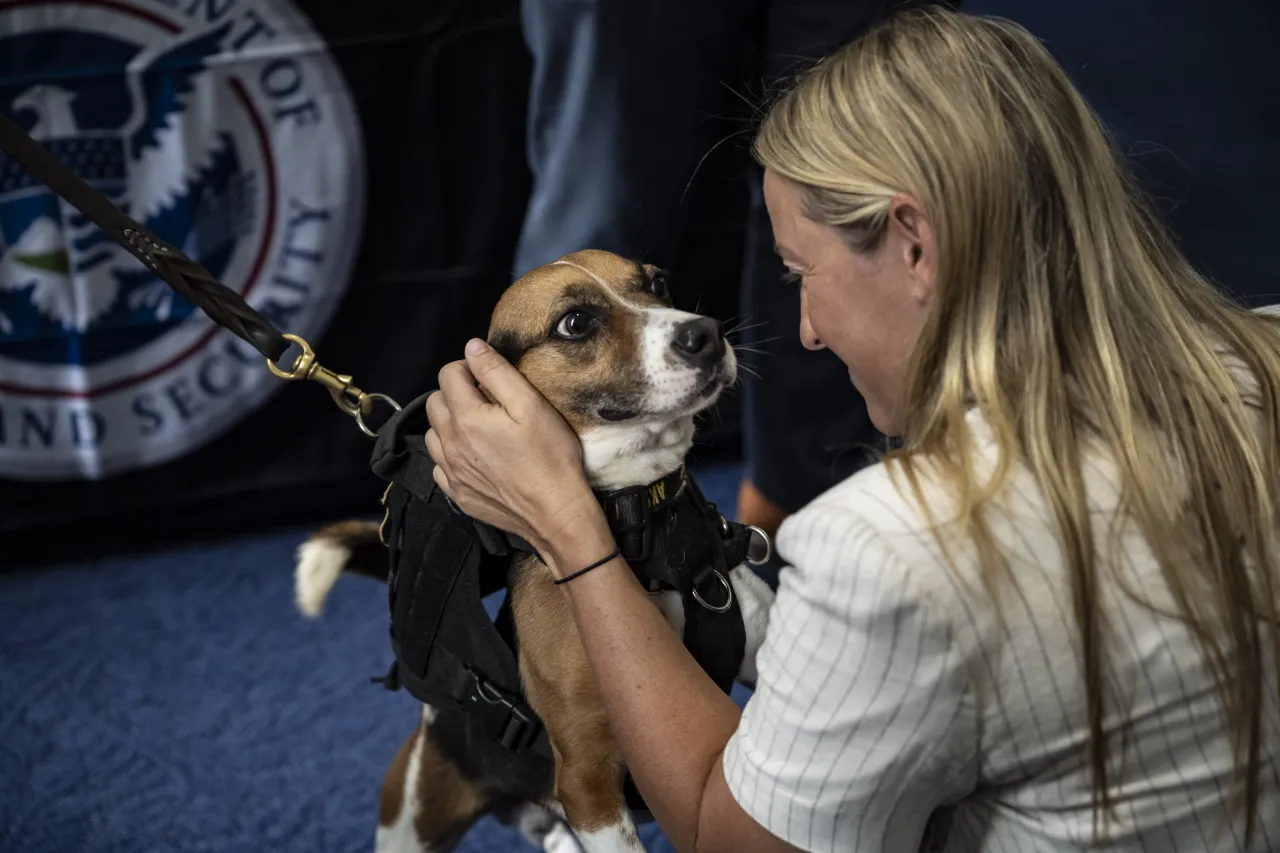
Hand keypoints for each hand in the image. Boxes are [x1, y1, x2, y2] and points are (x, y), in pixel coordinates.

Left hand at [424, 338, 602, 555]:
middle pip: (434, 403)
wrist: (555, 513)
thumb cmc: (550, 456)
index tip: (488, 376)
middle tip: (486, 400)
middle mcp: (450, 444)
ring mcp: (451, 472)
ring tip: (479, 428)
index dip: (467, 368)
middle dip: (455, 393)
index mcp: (466, 417)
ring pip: (433, 435)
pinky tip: (475, 457)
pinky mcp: (458, 494)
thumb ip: (497, 372)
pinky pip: (440, 466)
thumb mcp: (530, 405)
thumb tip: (472, 347)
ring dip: (449, 424)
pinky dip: (451, 455)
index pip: (447, 375)